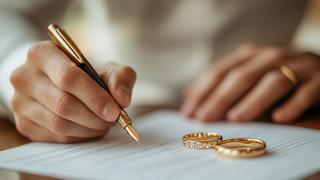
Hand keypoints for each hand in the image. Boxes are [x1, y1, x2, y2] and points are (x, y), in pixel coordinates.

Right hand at [10, 41, 135, 142]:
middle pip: (63, 104)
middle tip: (113, 120)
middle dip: (94, 116)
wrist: (59, 83)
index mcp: (42, 54)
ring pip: (58, 123)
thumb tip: (122, 99)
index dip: (94, 97)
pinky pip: (55, 136)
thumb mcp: (106, 68)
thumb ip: (120, 78)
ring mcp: (20, 101)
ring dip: (88, 128)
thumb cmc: (86, 74)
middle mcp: (24, 76)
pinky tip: (90, 129)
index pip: (68, 77)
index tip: (115, 111)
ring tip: (104, 124)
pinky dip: (79, 136)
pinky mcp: (23, 123)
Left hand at [181, 44, 319, 122]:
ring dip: (253, 101)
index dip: (203, 91)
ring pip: (272, 81)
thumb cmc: (277, 77)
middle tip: (205, 118)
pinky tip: (280, 118)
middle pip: (241, 76)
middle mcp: (271, 57)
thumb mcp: (249, 77)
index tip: (189, 112)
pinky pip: (307, 91)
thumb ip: (222, 86)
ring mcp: (298, 65)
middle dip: (220, 98)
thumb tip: (190, 96)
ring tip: (235, 118)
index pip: (220, 72)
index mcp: (250, 55)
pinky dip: (293, 104)